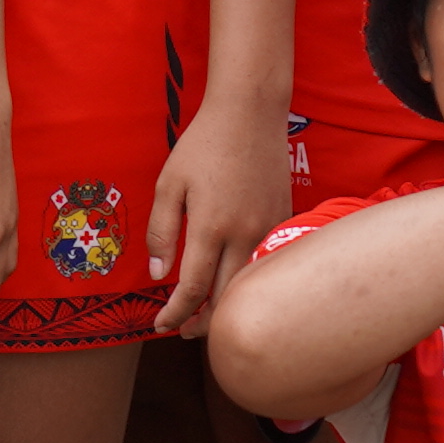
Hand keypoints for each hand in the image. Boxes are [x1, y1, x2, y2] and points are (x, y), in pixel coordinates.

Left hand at [143, 92, 290, 336]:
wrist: (250, 113)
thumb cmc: (204, 144)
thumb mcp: (169, 184)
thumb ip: (162, 231)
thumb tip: (159, 274)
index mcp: (211, 227)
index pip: (192, 289)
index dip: (174, 314)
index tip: (160, 326)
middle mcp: (245, 235)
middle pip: (226, 299)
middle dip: (203, 322)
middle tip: (183, 330)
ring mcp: (269, 229)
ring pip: (250, 285)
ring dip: (227, 305)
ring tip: (206, 314)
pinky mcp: (284, 221)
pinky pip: (266, 263)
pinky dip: (248, 281)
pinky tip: (233, 282)